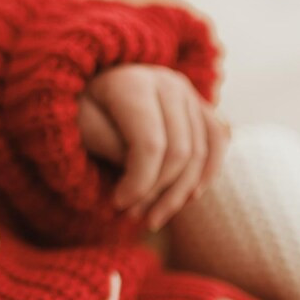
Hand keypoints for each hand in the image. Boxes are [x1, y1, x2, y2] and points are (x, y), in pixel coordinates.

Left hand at [77, 64, 230, 232]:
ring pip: (201, 152)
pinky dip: (208, 172)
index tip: (118, 204)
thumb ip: (112, 147)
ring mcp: (187, 92)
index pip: (150, 145)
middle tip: (131, 216)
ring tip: (153, 217)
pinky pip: (217, 140)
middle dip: (158, 192)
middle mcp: (167, 82)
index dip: (139, 183)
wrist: (92, 92)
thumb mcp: (82, 127)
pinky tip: (190, 197)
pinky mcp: (199, 104)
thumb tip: (146, 178)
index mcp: (132, 83)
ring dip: (180, 193)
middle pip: (180, 151)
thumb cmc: (81, 112)